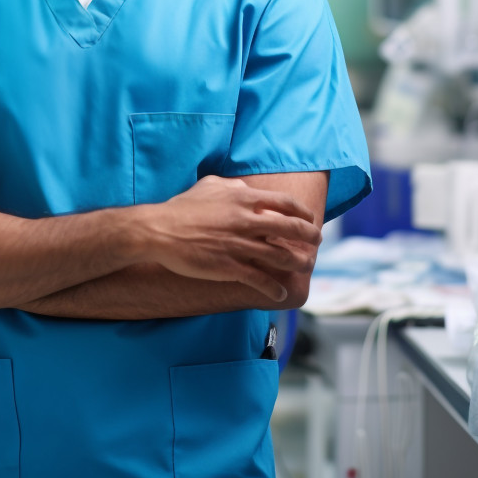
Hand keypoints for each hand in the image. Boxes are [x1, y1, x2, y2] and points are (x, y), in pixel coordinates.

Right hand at [141, 176, 321, 301]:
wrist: (160, 231)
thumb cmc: (182, 207)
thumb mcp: (209, 185)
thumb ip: (232, 186)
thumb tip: (246, 187)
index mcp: (243, 198)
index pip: (285, 203)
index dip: (302, 212)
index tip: (310, 218)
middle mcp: (247, 221)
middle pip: (291, 229)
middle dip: (310, 236)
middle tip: (317, 242)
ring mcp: (240, 245)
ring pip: (281, 256)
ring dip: (298, 263)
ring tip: (305, 266)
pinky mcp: (230, 267)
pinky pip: (260, 279)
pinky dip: (273, 287)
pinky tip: (280, 292)